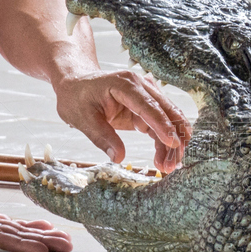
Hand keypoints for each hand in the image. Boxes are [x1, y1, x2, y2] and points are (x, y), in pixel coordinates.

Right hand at [0, 157, 72, 251]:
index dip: (20, 244)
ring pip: (16, 232)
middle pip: (13, 238)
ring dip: (40, 236)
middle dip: (40, 243)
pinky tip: (45, 227)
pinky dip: (29, 225)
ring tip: (63, 240)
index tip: (41, 250)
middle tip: (65, 246)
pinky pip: (11, 223)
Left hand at [53, 69, 191, 173]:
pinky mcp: (146, 108)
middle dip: (174, 138)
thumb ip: (102, 137)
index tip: (173, 144)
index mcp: (125, 84)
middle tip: (174, 163)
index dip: (162, 125)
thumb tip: (119, 158)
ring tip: (170, 166)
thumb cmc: (77, 98)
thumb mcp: (83, 119)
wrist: (76, 84)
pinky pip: (160, 125)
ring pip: (168, 120)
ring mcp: (146, 96)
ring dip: (173, 143)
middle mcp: (141, 86)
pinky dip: (164, 142)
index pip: (148, 106)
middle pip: (165, 112)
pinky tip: (165, 159)